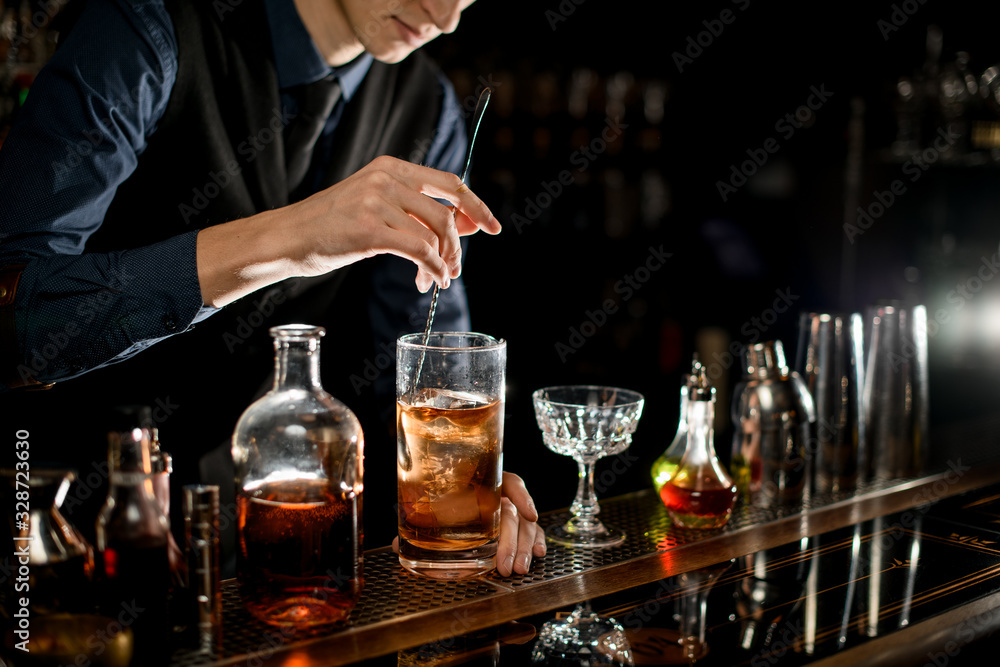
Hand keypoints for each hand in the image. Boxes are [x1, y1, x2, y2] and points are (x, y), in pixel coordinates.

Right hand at [290, 155, 499, 291]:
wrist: (288, 237)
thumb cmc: (333, 226)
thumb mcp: (377, 208)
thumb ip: (419, 212)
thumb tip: (468, 224)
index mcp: (391, 167)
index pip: (450, 182)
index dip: (476, 206)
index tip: (492, 227)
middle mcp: (386, 178)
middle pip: (446, 213)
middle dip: (457, 247)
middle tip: (454, 271)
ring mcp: (377, 201)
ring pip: (434, 235)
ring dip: (442, 264)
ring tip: (432, 280)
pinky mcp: (369, 229)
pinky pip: (419, 251)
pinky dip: (432, 269)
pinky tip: (428, 281)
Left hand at [392, 471, 547, 576]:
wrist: (445, 495)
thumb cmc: (440, 499)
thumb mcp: (431, 506)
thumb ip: (417, 522)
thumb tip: (397, 544)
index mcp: (484, 482)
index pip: (509, 482)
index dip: (521, 496)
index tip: (528, 514)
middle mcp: (501, 494)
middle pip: (514, 514)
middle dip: (513, 542)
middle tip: (505, 566)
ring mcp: (512, 509)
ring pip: (526, 526)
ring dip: (524, 548)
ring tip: (519, 569)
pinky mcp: (518, 524)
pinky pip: (533, 531)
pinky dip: (537, 542)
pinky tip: (538, 555)